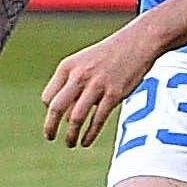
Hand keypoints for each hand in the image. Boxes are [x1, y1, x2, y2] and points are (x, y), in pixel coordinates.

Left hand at [39, 23, 162, 148]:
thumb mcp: (84, 62)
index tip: (56, 119)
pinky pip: (97, 120)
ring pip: (76, 117)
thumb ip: (72, 84)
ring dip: (71, 135)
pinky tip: (86, 142)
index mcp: (67, 67)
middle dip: (50, 127)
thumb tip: (63, 114)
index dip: (50, 111)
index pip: (48, 97)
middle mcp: (79, 76)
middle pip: (56, 108)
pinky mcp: (114, 94)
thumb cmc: (109, 55)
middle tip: (49, 137)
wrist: (138, 42)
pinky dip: (89, 134)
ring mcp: (97, 85)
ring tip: (70, 144)